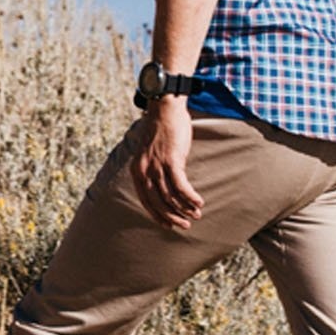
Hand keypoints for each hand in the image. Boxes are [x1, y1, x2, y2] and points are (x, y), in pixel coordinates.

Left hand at [130, 103, 204, 229]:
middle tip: (185, 225)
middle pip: (158, 202)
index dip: (158, 216)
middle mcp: (144, 170)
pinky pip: (181, 186)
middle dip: (173, 217)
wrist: (165, 109)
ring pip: (171, 196)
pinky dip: (190, 197)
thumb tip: (165, 187)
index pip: (146, 201)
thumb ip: (153, 169)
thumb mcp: (151, 153)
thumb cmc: (161, 130)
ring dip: (185, 209)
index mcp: (137, 171)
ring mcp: (157, 165)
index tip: (169, 225)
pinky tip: (199, 203)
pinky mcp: (172, 160)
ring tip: (196, 214)